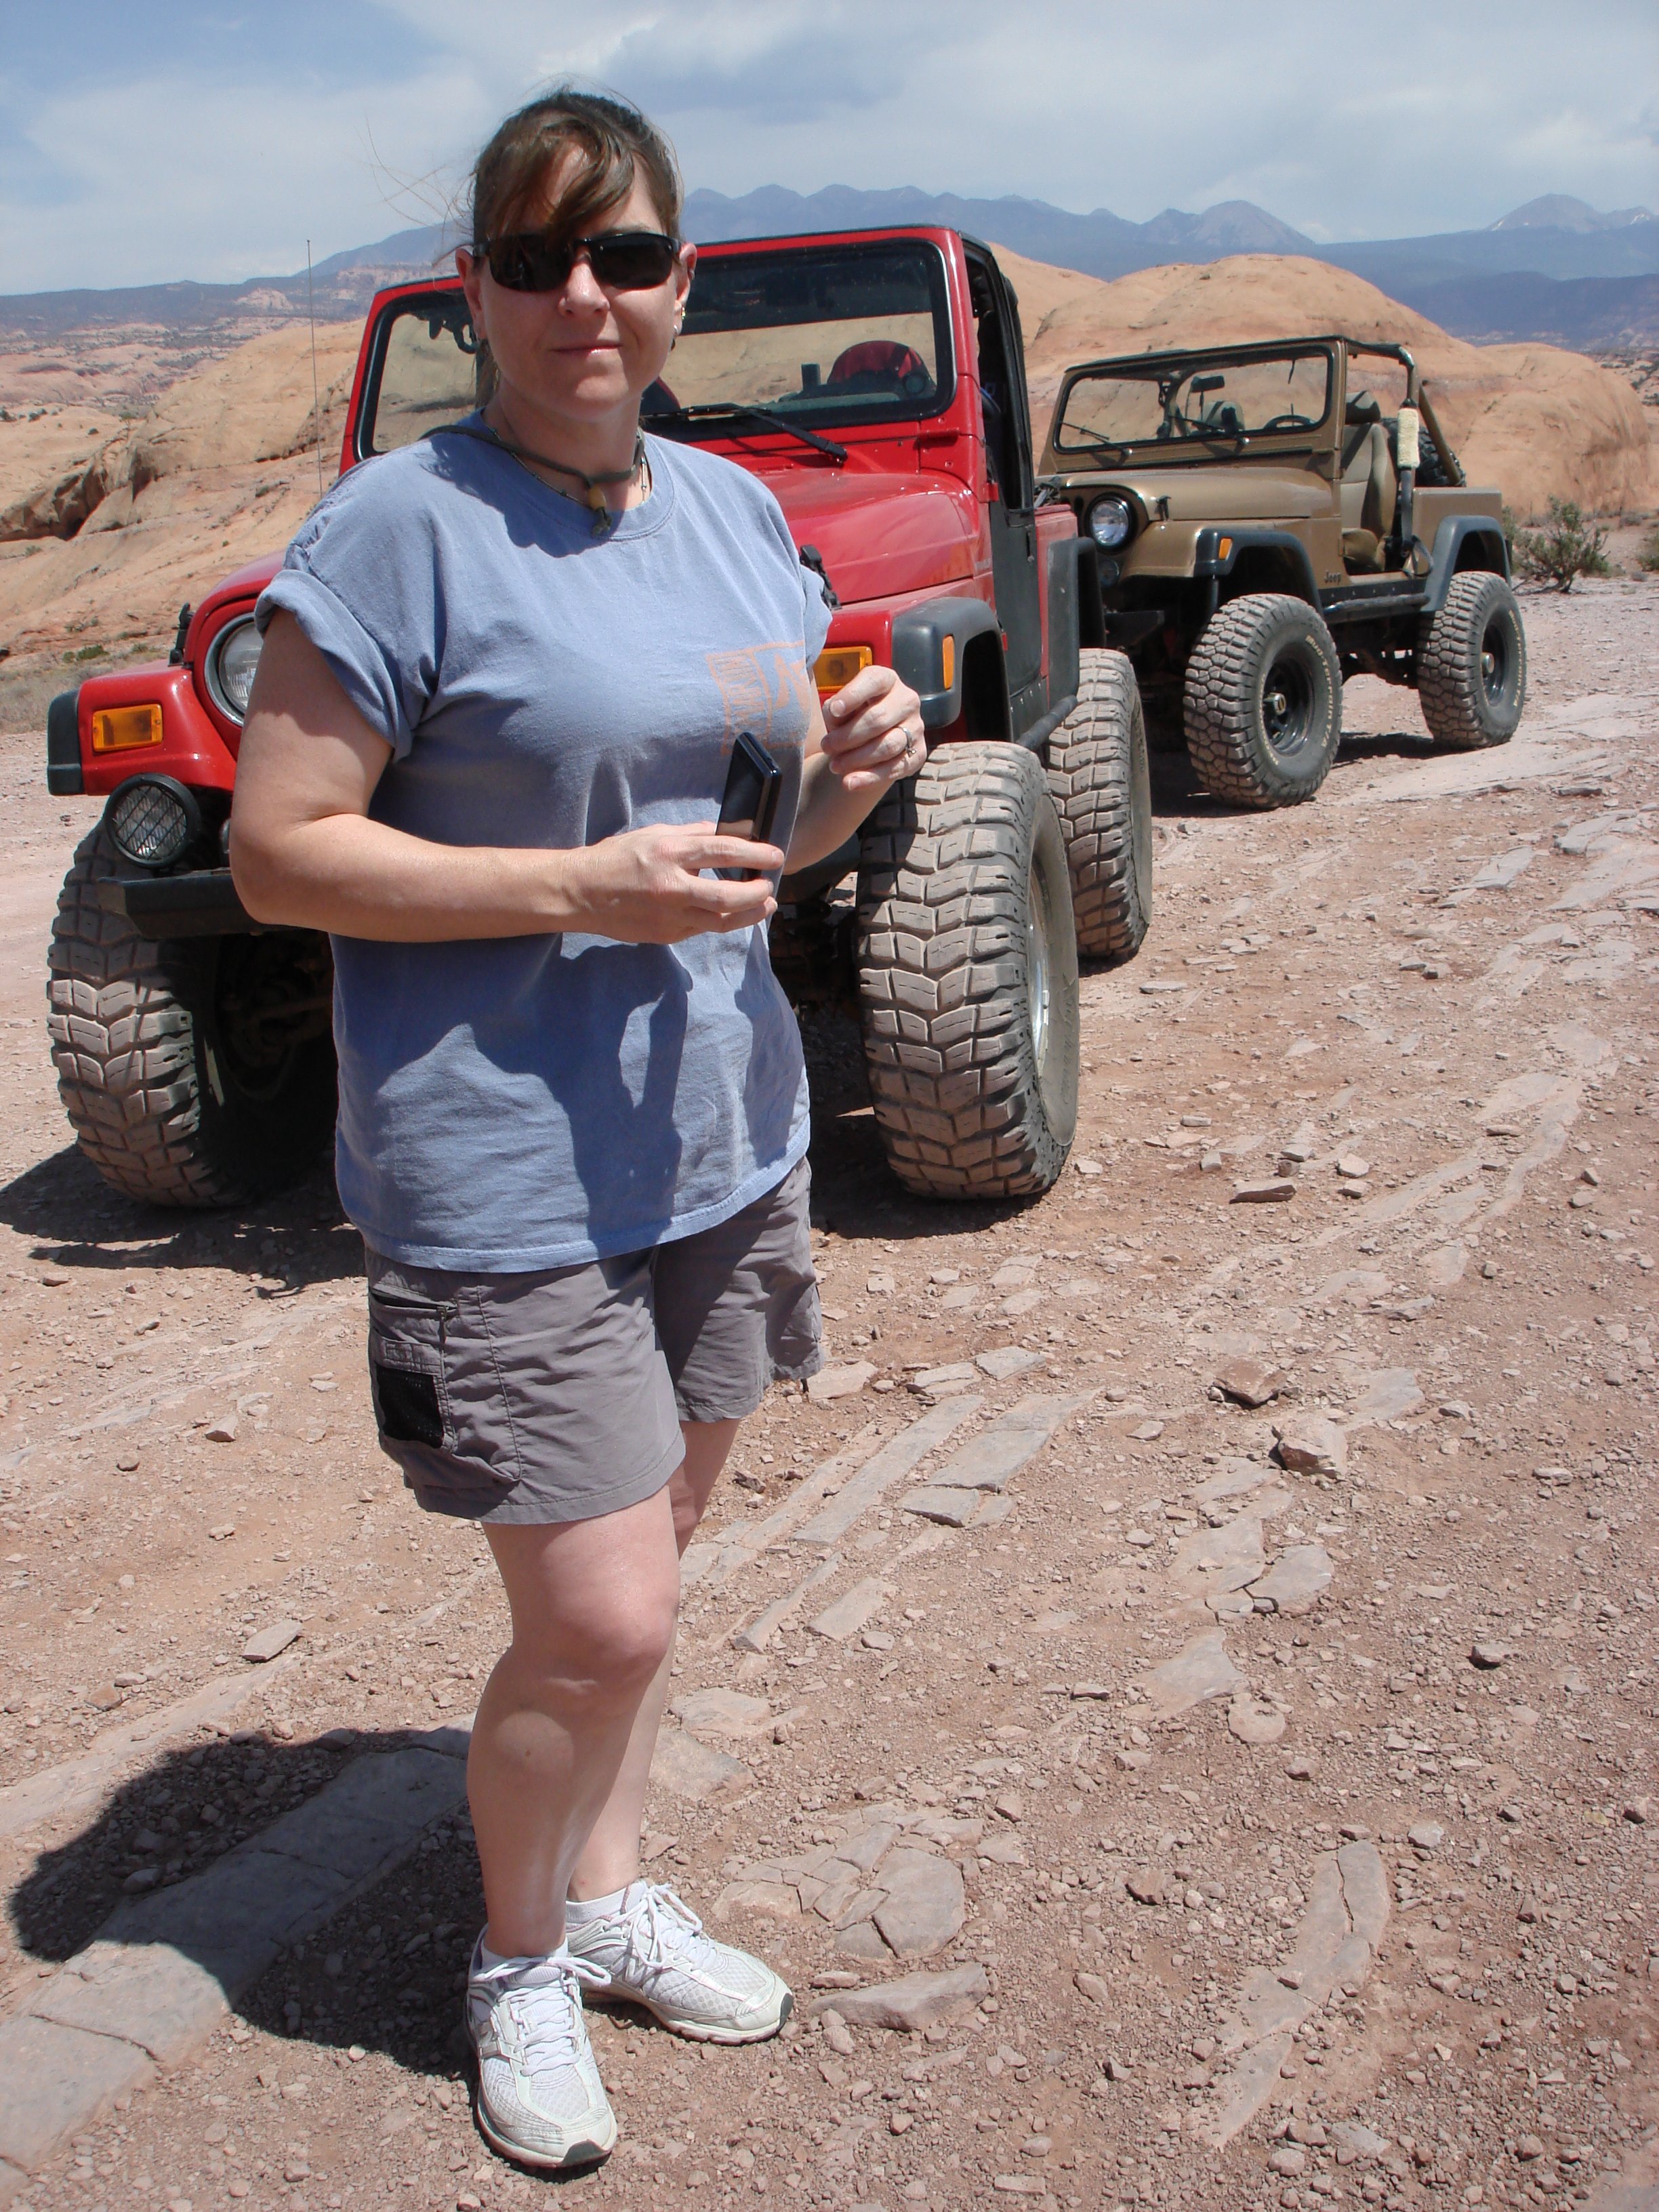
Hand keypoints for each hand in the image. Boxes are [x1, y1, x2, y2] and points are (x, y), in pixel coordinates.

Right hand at [560, 822, 783, 943]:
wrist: (581, 893)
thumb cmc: (616, 859)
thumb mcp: (652, 834)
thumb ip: (690, 835)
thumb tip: (723, 833)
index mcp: (669, 853)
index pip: (723, 851)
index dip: (755, 853)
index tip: (775, 855)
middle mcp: (671, 887)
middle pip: (729, 895)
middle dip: (758, 891)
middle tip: (770, 884)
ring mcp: (669, 916)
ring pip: (722, 920)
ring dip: (750, 914)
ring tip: (765, 904)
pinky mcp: (666, 935)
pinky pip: (703, 928)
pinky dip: (722, 920)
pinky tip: (732, 912)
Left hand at [821, 662, 925, 791]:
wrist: (870, 739)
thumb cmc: (851, 717)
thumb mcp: (840, 707)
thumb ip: (835, 708)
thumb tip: (836, 715)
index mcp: (887, 680)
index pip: (873, 681)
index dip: (853, 695)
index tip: (833, 710)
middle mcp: (906, 700)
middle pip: (878, 719)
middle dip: (848, 736)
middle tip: (826, 747)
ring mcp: (916, 727)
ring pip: (888, 745)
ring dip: (857, 758)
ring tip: (834, 765)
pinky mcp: (918, 753)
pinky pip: (895, 768)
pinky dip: (870, 778)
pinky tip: (849, 783)